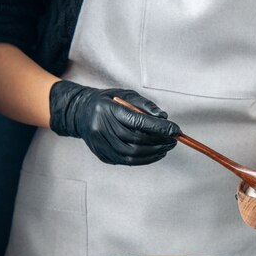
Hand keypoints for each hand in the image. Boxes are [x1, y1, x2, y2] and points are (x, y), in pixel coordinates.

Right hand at [49, 80, 180, 164]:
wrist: (80, 113)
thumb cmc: (107, 102)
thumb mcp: (125, 95)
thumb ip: (144, 105)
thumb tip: (164, 117)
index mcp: (108, 110)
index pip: (137, 122)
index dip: (159, 128)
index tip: (175, 130)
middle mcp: (102, 128)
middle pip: (136, 140)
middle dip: (159, 141)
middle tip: (174, 140)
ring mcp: (100, 144)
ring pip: (132, 154)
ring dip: (154, 153)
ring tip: (166, 147)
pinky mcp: (102, 155)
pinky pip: (127, 161)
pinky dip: (144, 159)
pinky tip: (155, 153)